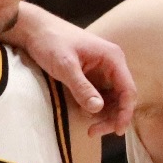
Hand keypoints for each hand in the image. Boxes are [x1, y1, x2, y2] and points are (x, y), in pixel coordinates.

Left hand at [10, 11, 137, 136]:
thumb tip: (98, 110)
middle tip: (94, 132)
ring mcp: (103, 71)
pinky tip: (84, 114)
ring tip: (89, 128)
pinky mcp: (92, 76)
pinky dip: (95, 108)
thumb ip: (82, 87)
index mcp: (113, 58)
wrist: (33, 29)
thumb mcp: (65, 66)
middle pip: (122, 98)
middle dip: (112, 117)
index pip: (128, 90)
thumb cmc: (50, 42)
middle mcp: (112, 65)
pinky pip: (100, 96)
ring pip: (112, 100)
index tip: (117, 131)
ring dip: (104, 116)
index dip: (125, 112)